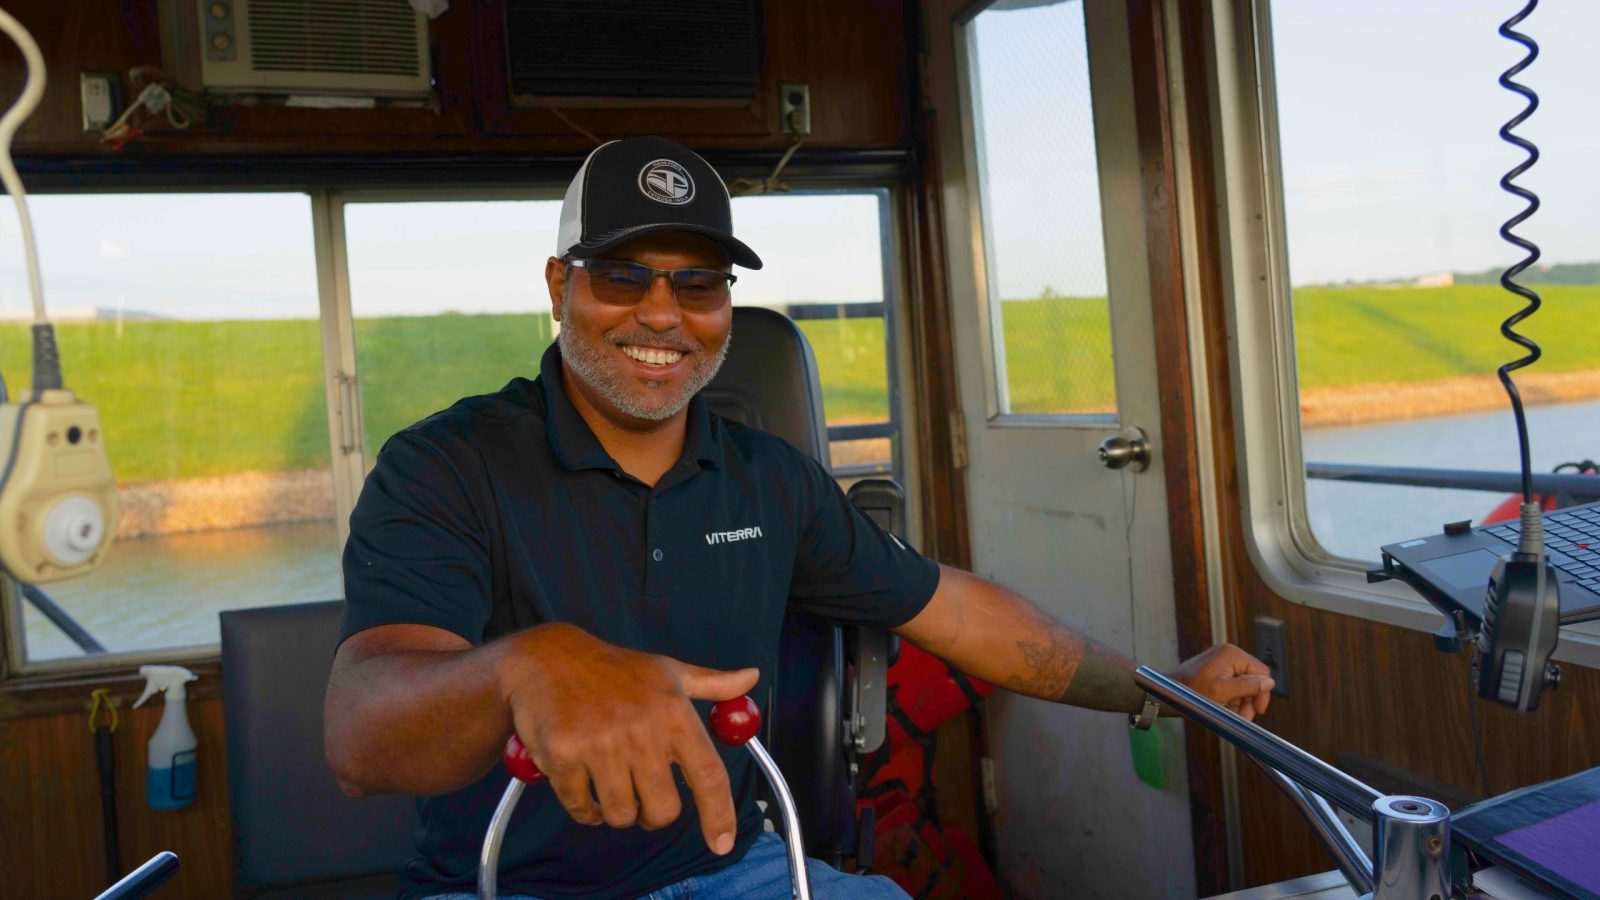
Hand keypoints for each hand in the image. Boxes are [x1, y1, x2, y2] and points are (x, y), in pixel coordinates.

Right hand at [498, 623, 758, 854]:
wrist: (547, 659)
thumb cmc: (614, 670)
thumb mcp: (667, 670)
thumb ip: (712, 683)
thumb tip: (750, 678)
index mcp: (674, 712)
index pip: (708, 775)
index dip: (719, 815)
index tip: (722, 843)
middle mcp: (642, 730)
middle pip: (663, 811)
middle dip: (652, 813)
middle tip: (641, 793)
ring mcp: (601, 744)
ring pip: (621, 815)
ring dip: (615, 810)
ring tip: (607, 780)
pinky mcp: (565, 756)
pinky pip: (582, 809)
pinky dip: (584, 806)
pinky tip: (581, 779)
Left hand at [1170, 643, 1274, 720]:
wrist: (1166, 694)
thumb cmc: (1190, 691)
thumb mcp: (1222, 692)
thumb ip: (1248, 686)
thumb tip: (1270, 682)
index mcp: (1232, 654)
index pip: (1261, 672)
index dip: (1262, 693)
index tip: (1257, 711)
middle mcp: (1228, 655)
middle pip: (1252, 680)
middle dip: (1249, 701)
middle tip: (1242, 718)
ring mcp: (1221, 663)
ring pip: (1242, 686)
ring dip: (1240, 703)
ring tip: (1231, 715)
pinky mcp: (1215, 671)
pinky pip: (1231, 686)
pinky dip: (1230, 699)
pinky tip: (1224, 709)